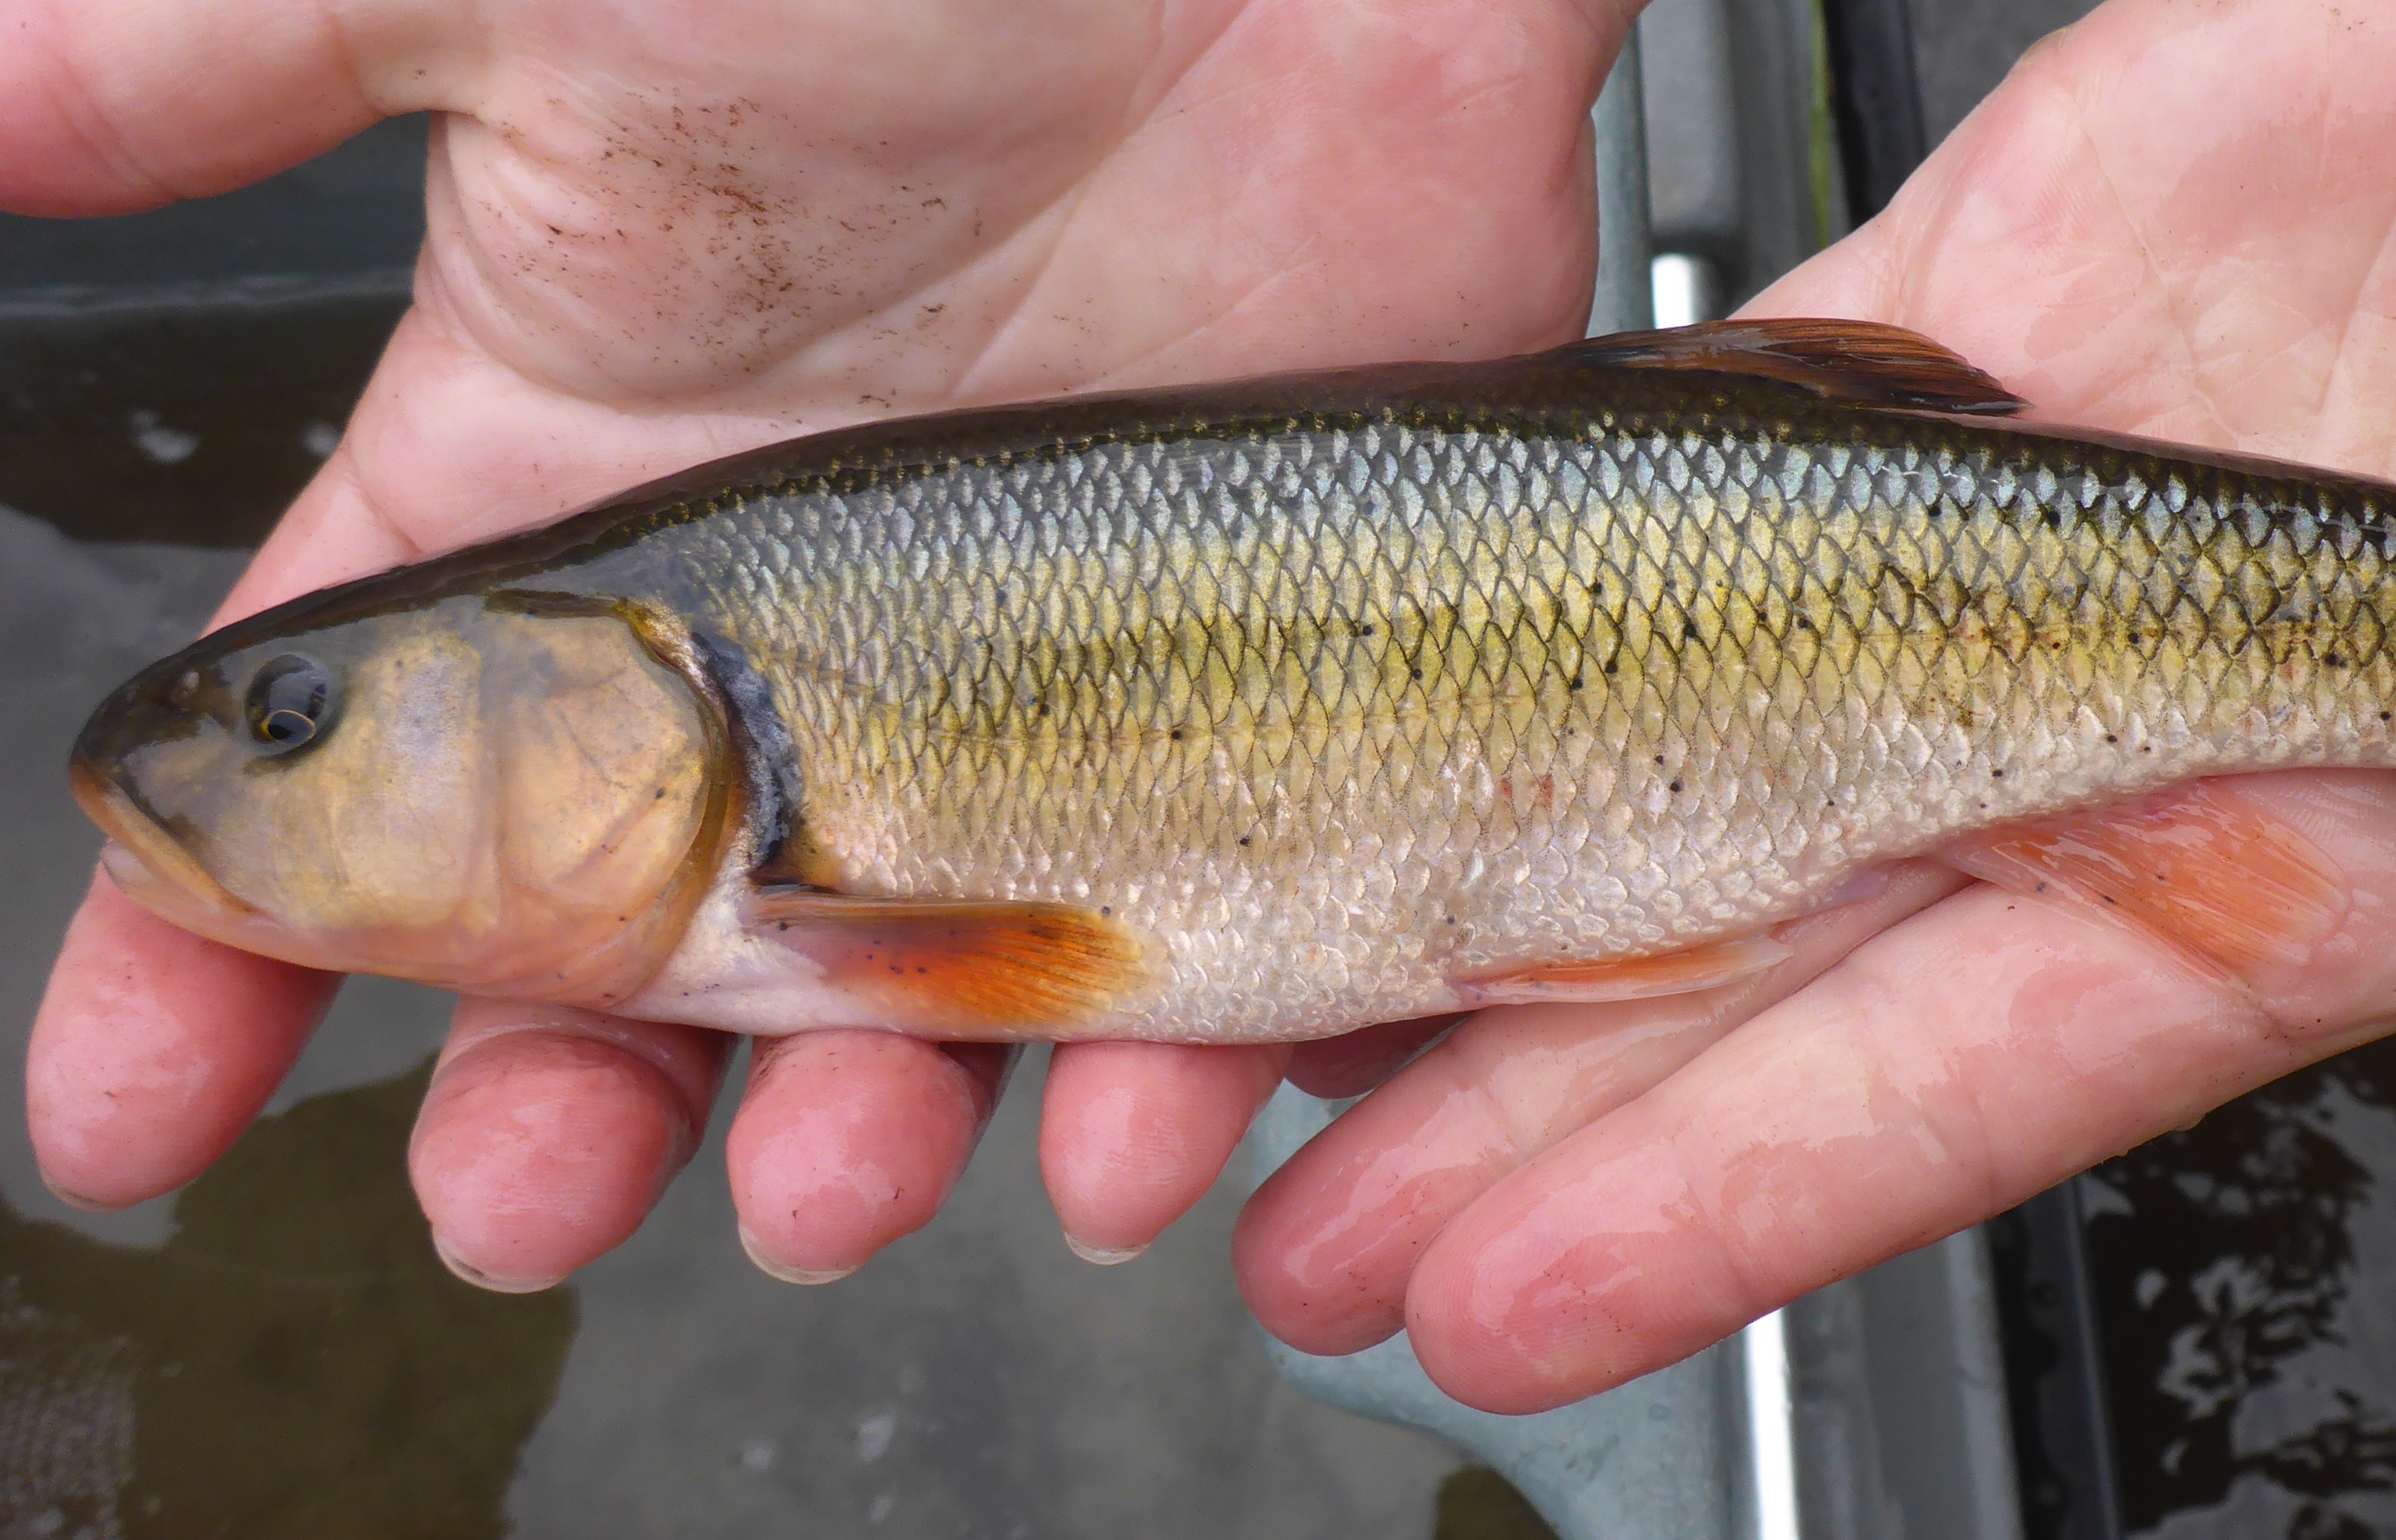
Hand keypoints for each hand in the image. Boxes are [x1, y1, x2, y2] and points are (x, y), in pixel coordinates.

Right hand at [10, 0, 1634, 1283]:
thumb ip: (217, 59)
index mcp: (581, 489)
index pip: (346, 761)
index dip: (215, 946)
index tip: (122, 1115)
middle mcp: (782, 636)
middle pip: (617, 949)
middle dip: (547, 1104)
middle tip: (518, 1207)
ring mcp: (1022, 691)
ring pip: (899, 1002)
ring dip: (850, 1135)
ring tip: (828, 1192)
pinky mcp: (1250, 713)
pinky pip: (1196, 961)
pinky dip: (1159, 1079)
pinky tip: (1128, 1133)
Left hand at [1230, 0, 2395, 1525]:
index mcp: (2317, 849)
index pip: (1957, 1071)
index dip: (1724, 1190)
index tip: (1483, 1301)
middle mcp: (2124, 739)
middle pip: (1758, 953)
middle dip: (1511, 1095)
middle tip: (1248, 1216)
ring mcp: (2013, 546)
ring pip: (1677, 732)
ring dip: (1463, 862)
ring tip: (1216, 1000)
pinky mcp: (1960, 352)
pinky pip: (1690, 459)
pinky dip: (1525, 548)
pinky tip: (1347, 636)